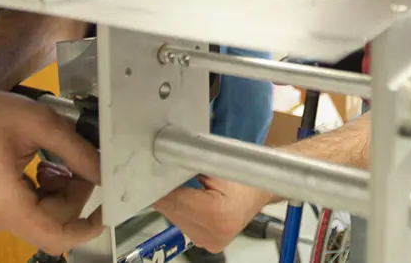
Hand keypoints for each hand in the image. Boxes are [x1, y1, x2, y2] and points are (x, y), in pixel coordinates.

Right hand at [0, 74, 104, 254]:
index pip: (56, 236)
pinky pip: (28, 212)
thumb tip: (105, 173)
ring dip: (59, 192)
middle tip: (78, 163)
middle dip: (73, 194)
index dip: (87, 227)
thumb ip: (78, 153)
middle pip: (53, 222)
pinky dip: (43, 192)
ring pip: (43, 218)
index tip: (106, 210)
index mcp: (3, 203)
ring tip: (54, 162)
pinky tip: (41, 168)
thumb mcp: (42, 125)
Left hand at [153, 176, 272, 251]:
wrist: (263, 191)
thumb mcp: (217, 166)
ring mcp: (211, 242)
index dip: (159, 188)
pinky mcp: (210, 244)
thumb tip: (161, 167)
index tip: (147, 177)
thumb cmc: (244, 175)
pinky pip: (184, 225)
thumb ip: (189, 168)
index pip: (173, 201)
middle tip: (166, 177)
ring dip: (173, 204)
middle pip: (172, 212)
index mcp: (216, 213)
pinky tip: (189, 201)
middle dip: (166, 195)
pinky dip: (182, 212)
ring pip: (175, 220)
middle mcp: (214, 233)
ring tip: (184, 188)